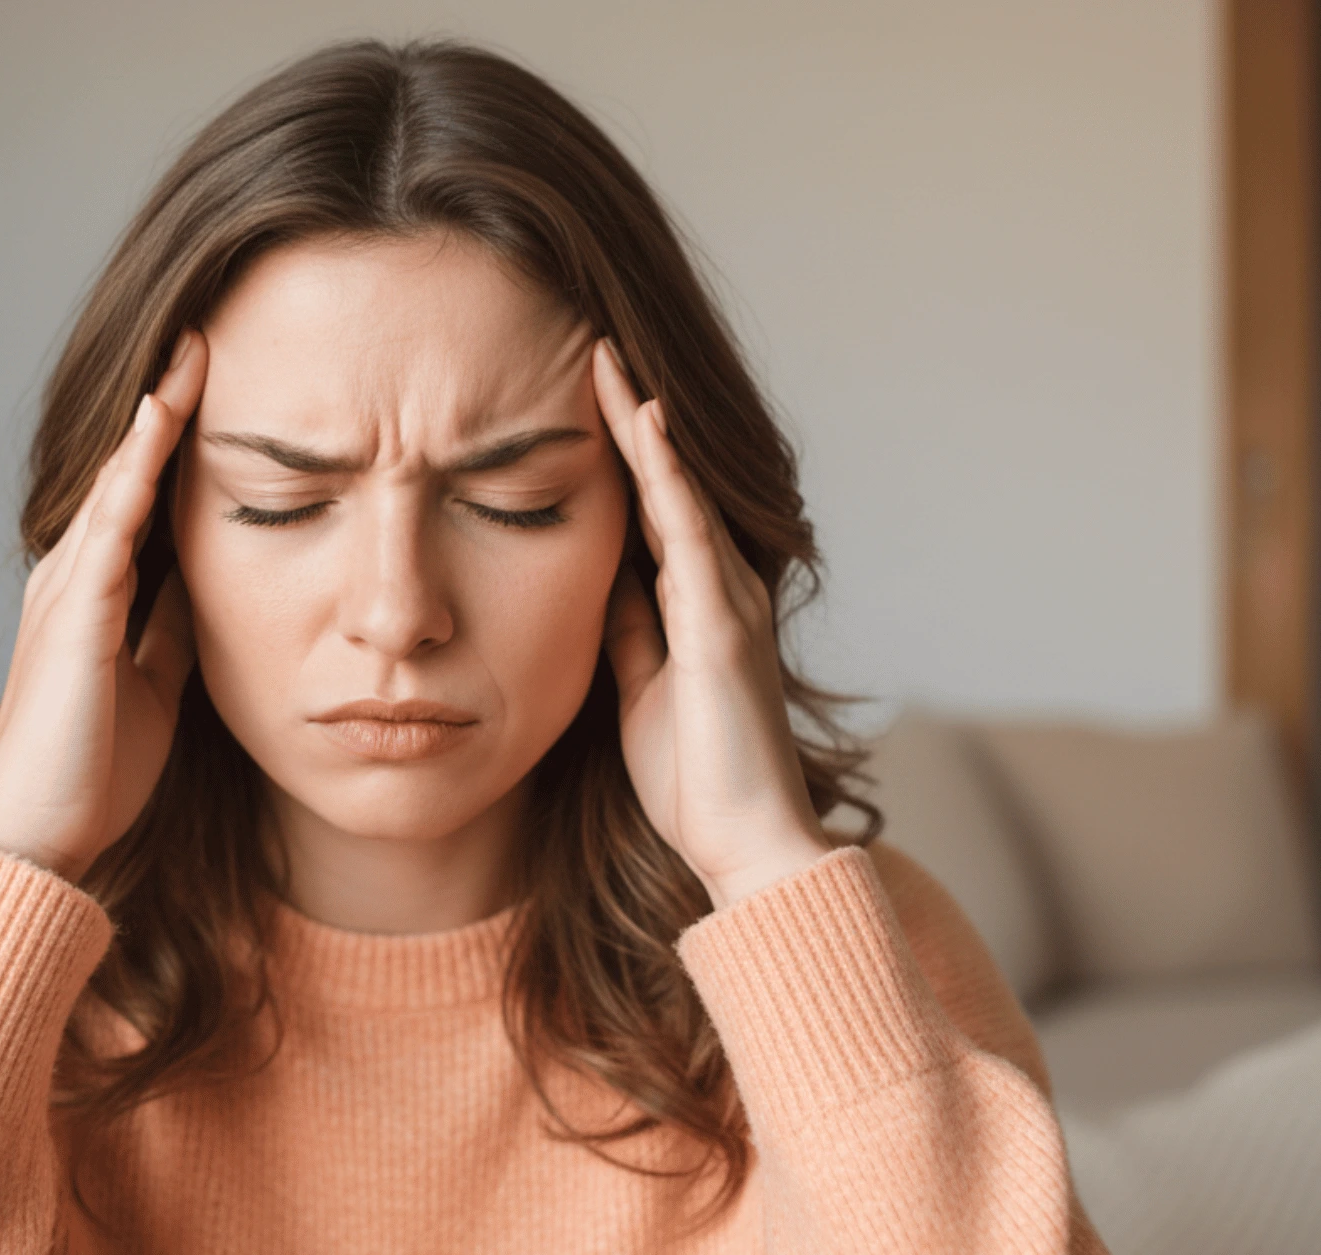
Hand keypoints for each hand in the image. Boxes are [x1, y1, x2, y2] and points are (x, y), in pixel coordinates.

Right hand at [0, 329, 206, 883]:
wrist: (43, 836)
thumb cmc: (93, 769)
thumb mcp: (155, 684)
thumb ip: (171, 630)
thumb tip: (206, 586)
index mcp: (93, 595)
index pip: (137, 498)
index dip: (172, 440)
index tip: (214, 383)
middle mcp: (72, 577)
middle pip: (123, 471)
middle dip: (162, 405)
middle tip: (204, 333)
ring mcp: (67, 591)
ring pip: (114, 482)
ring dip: (151, 416)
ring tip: (189, 351)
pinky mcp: (74, 616)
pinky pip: (109, 525)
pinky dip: (134, 469)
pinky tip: (159, 421)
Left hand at [592, 337, 833, 909]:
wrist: (742, 846)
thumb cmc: (694, 777)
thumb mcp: (639, 689)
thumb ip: (629, 632)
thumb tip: (600, 582)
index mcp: (695, 604)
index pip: (651, 506)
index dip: (618, 448)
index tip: (578, 391)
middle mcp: (718, 588)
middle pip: (668, 482)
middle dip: (631, 414)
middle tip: (591, 342)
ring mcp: (725, 601)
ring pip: (679, 489)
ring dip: (643, 423)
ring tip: (606, 357)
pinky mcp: (721, 626)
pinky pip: (688, 531)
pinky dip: (665, 474)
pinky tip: (644, 421)